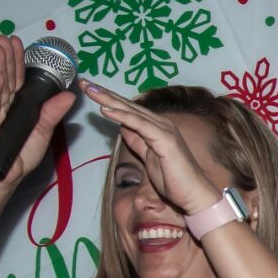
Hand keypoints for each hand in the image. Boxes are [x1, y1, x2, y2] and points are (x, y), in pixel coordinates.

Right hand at [0, 34, 76, 193]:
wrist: (11, 175)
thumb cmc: (24, 153)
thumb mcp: (44, 131)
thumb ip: (53, 112)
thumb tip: (69, 95)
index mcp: (17, 104)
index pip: (18, 78)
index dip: (18, 60)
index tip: (18, 42)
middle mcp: (4, 104)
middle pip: (7, 76)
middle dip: (6, 56)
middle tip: (6, 37)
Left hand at [80, 80, 220, 213]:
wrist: (194, 194)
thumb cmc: (174, 180)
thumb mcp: (148, 157)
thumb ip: (137, 141)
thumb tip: (123, 127)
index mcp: (157, 128)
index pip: (129, 110)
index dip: (109, 99)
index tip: (89, 90)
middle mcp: (162, 124)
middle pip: (128, 106)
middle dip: (104, 94)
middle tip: (83, 83)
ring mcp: (164, 130)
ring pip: (132, 112)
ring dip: (109, 100)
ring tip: (90, 90)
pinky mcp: (165, 139)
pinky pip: (139, 125)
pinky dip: (122, 116)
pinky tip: (106, 109)